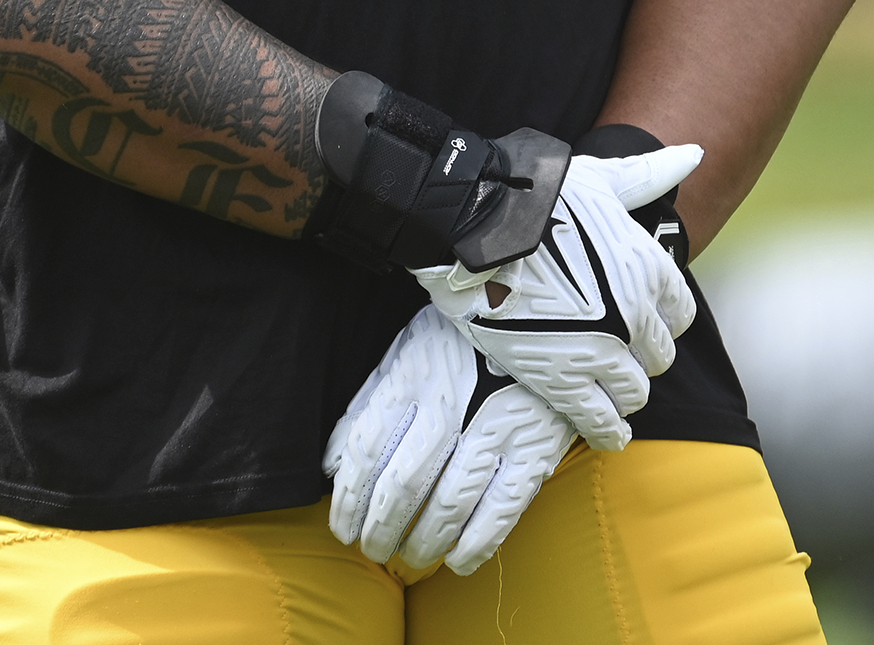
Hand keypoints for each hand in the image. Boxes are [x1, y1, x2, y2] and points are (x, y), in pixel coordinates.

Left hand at [325, 307, 573, 573]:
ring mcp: (498, 427)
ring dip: (424, 540)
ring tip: (411, 555)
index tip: (342, 528)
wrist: (541, 315)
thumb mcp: (408, 352)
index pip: (369, 449)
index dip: (350, 499)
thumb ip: (369, 406)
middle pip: (405, 483)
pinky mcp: (537, 447)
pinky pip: (503, 508)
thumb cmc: (463, 341)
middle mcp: (452, 403)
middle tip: (372, 549)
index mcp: (413, 377)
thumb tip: (332, 464)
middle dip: (381, 527)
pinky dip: (477, 543)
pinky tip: (459, 559)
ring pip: (451, 502)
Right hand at [412, 143, 699, 450]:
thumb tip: (695, 153)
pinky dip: (607, 429)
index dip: (659, 316)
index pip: (680, 313)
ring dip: (622, 391)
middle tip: (614, 349)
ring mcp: (599, 351)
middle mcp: (634, 315)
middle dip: (639, 354)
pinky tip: (606, 431)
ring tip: (605, 388)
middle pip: (658, 356)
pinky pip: (600, 421)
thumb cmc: (535, 195)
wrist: (474, 226)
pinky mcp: (561, 380)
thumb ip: (650, 176)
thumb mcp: (600, 179)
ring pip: (634, 392)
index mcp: (648, 269)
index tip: (639, 316)